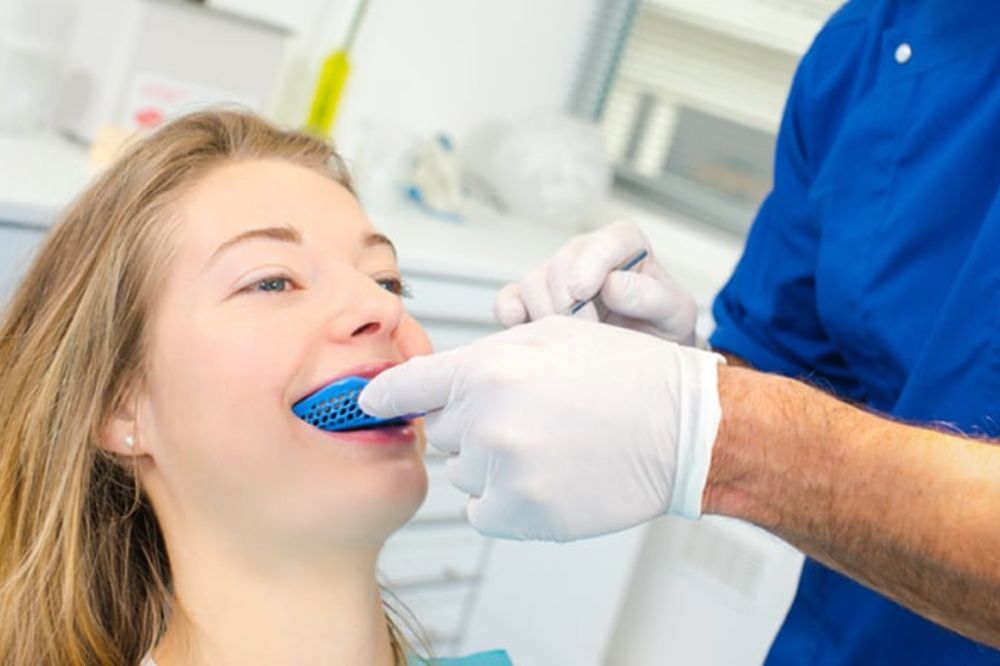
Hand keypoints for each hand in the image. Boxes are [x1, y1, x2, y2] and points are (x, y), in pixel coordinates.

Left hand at [358, 317, 723, 540]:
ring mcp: (505, 471)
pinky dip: (502, 501)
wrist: (679, 427)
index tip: (366, 405)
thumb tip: (441, 382)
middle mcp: (488, 419)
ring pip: (463, 473)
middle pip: (441, 431)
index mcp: (489, 368)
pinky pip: (483, 512)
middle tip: (522, 416)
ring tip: (544, 446)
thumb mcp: (552, 336)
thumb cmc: (622, 375)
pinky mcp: (525, 514)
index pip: (405, 387)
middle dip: (469, 424)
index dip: (383, 396)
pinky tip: (542, 479)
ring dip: (489, 463)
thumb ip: (487, 356)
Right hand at [494, 221, 698, 345]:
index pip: (603, 242)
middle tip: (590, 334)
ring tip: (574, 340)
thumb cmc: (662, 326)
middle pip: (560, 265)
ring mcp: (556, 275)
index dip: (589, 265)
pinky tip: (527, 329)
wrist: (642, 354)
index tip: (584, 292)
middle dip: (571, 304)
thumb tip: (613, 285)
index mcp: (624, 244)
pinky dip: (510, 314)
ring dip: (548, 316)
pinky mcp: (532, 299)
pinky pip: (508, 299)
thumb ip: (651, 296)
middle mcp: (585, 253)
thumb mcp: (675, 312)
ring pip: (533, 283)